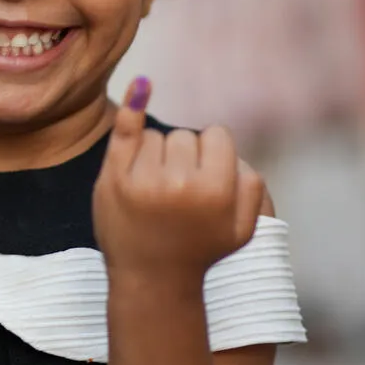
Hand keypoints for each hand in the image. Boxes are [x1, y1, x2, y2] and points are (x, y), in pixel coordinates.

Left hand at [92, 78, 264, 282]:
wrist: (151, 279)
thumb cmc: (200, 250)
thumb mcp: (243, 227)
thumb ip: (252, 184)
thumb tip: (227, 139)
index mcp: (216, 191)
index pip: (216, 137)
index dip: (210, 154)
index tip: (203, 178)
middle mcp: (179, 183)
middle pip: (184, 136)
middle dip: (183, 156)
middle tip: (176, 193)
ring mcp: (142, 180)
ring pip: (155, 136)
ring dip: (155, 154)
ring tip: (154, 191)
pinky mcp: (112, 179)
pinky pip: (126, 131)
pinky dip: (133, 107)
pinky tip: (142, 84)